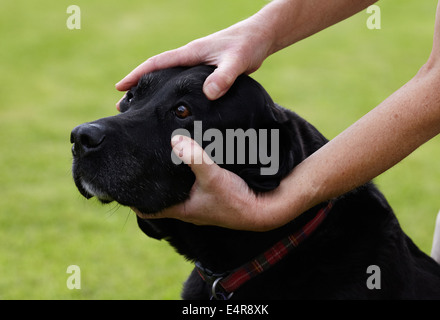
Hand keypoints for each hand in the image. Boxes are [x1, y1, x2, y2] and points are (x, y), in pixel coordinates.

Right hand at [115, 17, 273, 104]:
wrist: (261, 38)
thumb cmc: (248, 45)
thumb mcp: (236, 61)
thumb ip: (223, 76)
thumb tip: (208, 94)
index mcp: (190, 53)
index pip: (157, 63)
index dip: (137, 74)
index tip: (120, 87)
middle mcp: (190, 58)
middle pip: (158, 72)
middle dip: (140, 87)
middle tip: (124, 106)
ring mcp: (197, 66)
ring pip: (170, 79)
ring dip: (155, 92)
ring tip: (144, 110)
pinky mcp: (206, 73)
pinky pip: (183, 84)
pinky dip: (173, 94)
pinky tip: (175, 108)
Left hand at [133, 135, 285, 230]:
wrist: (263, 209)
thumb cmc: (236, 200)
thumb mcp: (214, 177)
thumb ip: (195, 158)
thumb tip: (174, 140)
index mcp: (181, 209)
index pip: (146, 208)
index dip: (131, 197)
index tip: (120, 181)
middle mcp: (186, 207)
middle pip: (158, 197)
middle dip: (147, 182)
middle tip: (135, 161)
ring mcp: (197, 202)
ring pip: (173, 190)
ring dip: (165, 176)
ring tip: (155, 156)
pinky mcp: (208, 195)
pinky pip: (188, 184)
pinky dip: (182, 174)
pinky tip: (182, 157)